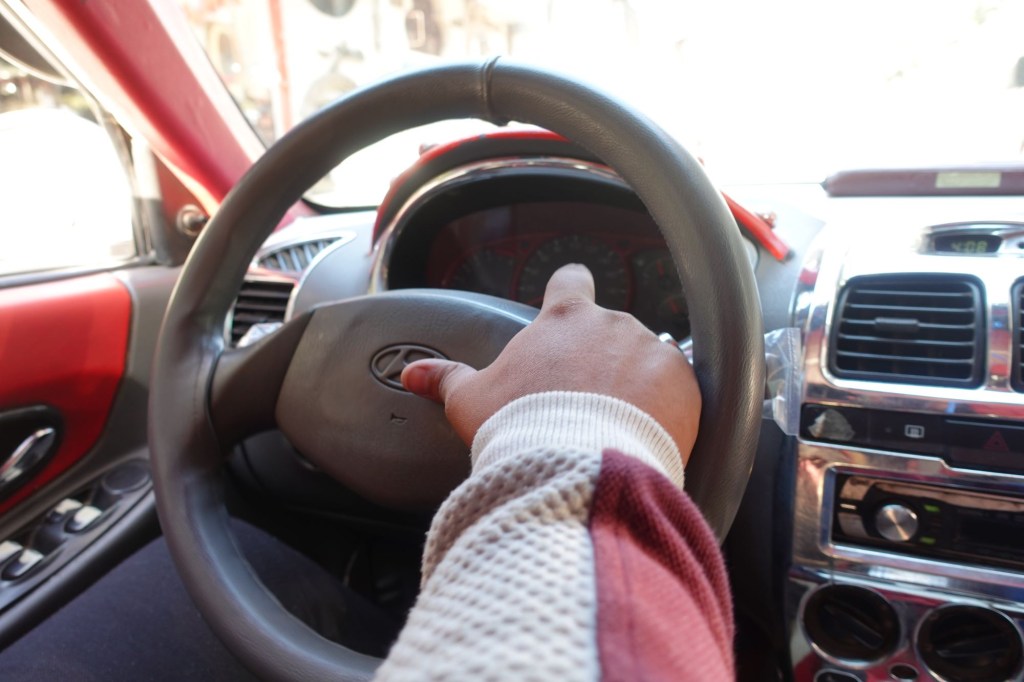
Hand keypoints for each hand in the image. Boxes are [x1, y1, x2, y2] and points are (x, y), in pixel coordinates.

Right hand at [401, 264, 701, 463]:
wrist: (576, 466)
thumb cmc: (520, 429)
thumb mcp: (472, 402)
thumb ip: (445, 378)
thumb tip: (411, 373)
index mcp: (563, 318)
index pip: (571, 280)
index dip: (570, 291)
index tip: (569, 307)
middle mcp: (612, 323)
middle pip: (610, 329)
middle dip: (603, 358)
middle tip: (586, 401)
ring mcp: (652, 350)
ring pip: (646, 360)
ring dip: (636, 384)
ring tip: (618, 426)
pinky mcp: (684, 384)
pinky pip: (679, 390)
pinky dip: (667, 408)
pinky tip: (646, 435)